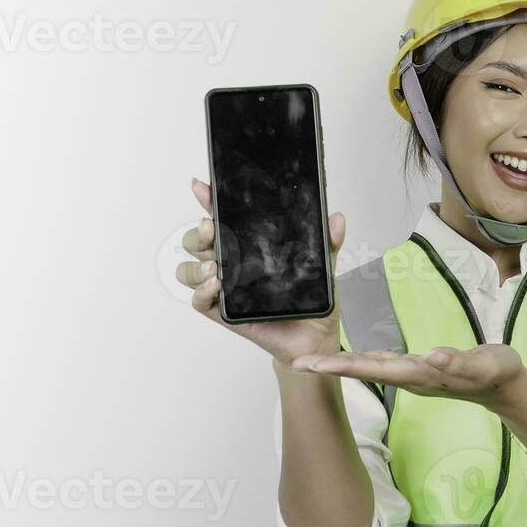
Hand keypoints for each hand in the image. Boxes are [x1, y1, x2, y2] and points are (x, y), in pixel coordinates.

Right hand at [176, 176, 344, 365]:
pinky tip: (216, 284)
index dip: (208, 201)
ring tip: (213, 265)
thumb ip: (328, 242)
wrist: (316, 338)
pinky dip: (201, 291)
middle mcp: (232, 265)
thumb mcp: (324, 267)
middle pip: (196, 242)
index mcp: (249, 247)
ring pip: (189, 271)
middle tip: (211, 230)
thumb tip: (337, 219)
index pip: (222, 219)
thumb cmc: (312, 302)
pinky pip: (199, 301)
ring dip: (194, 264)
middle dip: (197, 233)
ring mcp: (225, 290)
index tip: (203, 188)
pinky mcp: (225, 314)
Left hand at [288, 343, 526, 409]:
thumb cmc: (497, 373)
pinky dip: (362, 359)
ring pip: (371, 367)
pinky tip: (349, 356)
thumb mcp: (484, 365)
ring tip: (313, 361)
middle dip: (331, 367)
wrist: (506, 386)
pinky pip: (384, 363)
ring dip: (342, 365)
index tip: (316, 365)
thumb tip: (430, 357)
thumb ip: (458, 362)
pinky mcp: (419, 368)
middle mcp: (412, 376)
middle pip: (365, 370)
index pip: (375, 369)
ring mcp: (414, 374)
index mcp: (421, 374)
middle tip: (297, 362)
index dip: (344, 366)